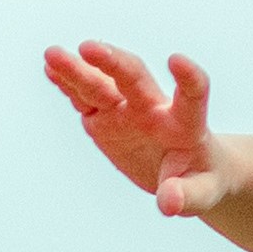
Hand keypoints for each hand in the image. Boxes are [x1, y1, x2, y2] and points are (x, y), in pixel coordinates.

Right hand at [41, 40, 233, 214]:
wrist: (185, 169)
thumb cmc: (200, 178)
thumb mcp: (202, 192)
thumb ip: (187, 195)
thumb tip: (169, 203)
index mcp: (184, 124)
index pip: (191, 94)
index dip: (188, 77)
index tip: (175, 60)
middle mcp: (153, 108)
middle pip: (134, 79)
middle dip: (113, 63)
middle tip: (87, 48)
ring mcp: (125, 110)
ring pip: (101, 85)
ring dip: (78, 70)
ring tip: (52, 55)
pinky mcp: (105, 117)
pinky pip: (85, 97)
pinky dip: (68, 84)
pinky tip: (50, 69)